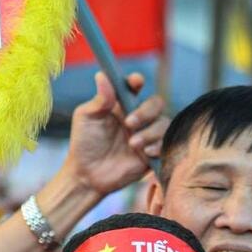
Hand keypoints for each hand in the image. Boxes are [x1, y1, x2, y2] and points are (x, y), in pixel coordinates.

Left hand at [63, 71, 168, 196]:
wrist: (88, 176)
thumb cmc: (84, 144)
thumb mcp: (87, 118)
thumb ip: (99, 99)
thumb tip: (102, 75)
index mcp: (121, 104)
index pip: (134, 87)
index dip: (137, 82)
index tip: (136, 82)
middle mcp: (137, 116)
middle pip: (156, 103)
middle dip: (146, 111)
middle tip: (129, 123)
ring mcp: (147, 134)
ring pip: (163, 124)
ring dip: (150, 132)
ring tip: (132, 144)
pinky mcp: (153, 152)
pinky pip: (167, 144)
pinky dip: (158, 146)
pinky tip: (145, 152)